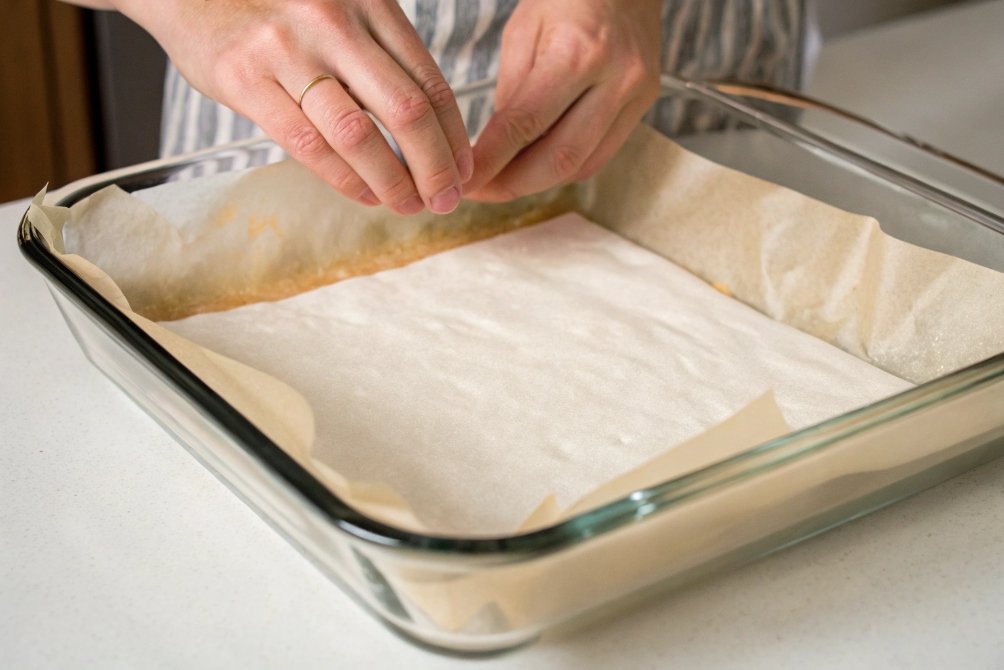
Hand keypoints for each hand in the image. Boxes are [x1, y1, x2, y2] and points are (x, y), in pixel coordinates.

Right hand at [114, 0, 472, 213]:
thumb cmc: (274, 7)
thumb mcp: (339, 12)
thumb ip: (379, 57)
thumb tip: (429, 129)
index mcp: (369, 3)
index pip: (428, 81)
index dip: (453, 136)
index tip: (463, 170)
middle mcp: (334, 22)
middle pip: (405, 110)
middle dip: (434, 167)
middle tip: (445, 200)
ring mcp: (288, 49)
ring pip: (359, 134)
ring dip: (392, 181)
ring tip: (407, 205)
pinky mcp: (246, 79)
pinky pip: (307, 144)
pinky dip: (344, 179)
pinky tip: (364, 194)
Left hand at [464, 0, 661, 201]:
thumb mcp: (523, 31)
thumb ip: (510, 92)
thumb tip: (496, 148)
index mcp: (578, 53)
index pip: (524, 125)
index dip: (491, 162)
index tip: (465, 182)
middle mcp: (614, 79)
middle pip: (559, 158)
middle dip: (513, 184)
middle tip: (480, 192)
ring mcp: (635, 96)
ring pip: (582, 164)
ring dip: (538, 182)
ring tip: (503, 182)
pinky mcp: (644, 106)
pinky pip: (600, 155)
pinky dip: (565, 168)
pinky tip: (539, 166)